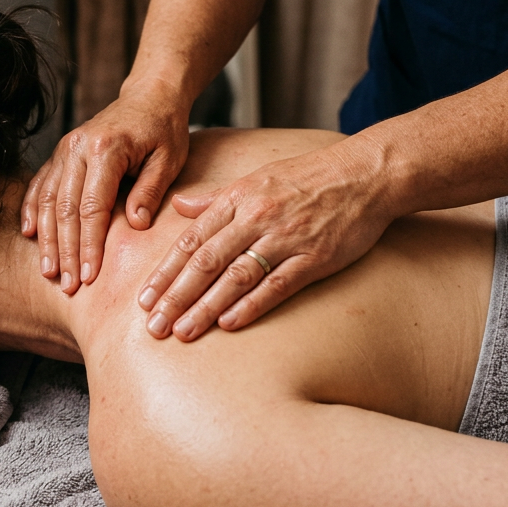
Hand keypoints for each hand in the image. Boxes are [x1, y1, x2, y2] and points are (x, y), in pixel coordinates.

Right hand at [22, 88, 190, 293]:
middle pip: (66, 208)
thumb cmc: (164, 129)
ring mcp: (65, 149)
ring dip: (47, 238)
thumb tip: (135, 225)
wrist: (149, 96)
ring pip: (49, 200)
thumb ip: (150, 190)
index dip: (88, 245)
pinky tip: (30, 235)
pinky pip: (41, 184)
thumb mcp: (169, 158)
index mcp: (106, 149)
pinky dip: (33, 210)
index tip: (89, 275)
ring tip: (49, 271)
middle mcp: (78, 148)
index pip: (92, 207)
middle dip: (65, 250)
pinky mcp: (61, 153)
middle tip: (67, 284)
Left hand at [138, 141, 392, 340]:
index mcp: (238, 200)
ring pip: (235, 277)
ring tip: (182, 332)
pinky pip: (276, 284)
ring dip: (205, 307)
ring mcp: (285, 239)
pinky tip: (228, 324)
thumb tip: (179, 207)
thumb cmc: (307, 178)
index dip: (165, 272)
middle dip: (176, 297)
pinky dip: (251, 305)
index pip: (191, 241)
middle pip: (206, 262)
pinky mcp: (314, 258)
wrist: (363, 175)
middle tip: (153, 326)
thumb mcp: (256, 179)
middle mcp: (255, 219)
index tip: (144, 299)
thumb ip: (216, 198)